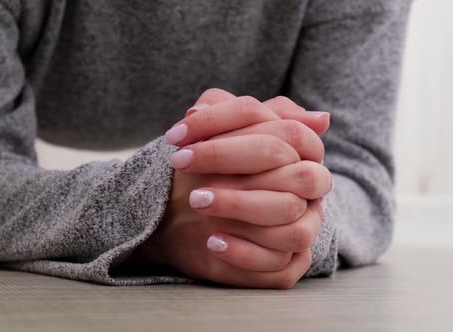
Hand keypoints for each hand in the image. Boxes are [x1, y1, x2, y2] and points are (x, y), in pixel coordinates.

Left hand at [138, 90, 330, 287]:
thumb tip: (199, 108)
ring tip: (196, 200)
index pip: (286, 130)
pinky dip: (245, 252)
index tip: (176, 135)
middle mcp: (310, 189)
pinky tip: (212, 240)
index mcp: (301, 151)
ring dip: (239, 206)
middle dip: (232, 161)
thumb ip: (212, 111)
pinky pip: (281, 263)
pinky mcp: (289, 263)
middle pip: (295, 173)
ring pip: (292, 218)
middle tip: (182, 163)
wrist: (188, 219)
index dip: (227, 125)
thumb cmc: (205, 170)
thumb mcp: (209, 134)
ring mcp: (304, 226)